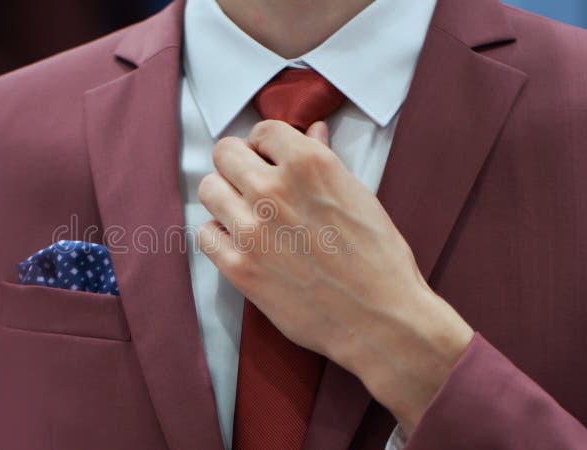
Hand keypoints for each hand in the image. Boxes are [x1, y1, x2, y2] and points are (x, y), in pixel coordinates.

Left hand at [196, 120, 473, 434]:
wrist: (381, 319)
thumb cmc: (379, 258)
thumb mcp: (359, 196)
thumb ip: (326, 159)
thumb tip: (313, 131)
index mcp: (310, 164)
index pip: (262, 130)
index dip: (264, 144)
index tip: (268, 159)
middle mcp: (275, 189)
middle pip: (224, 154)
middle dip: (237, 164)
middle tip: (251, 184)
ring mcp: (252, 229)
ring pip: (208, 190)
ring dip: (224, 198)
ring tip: (244, 214)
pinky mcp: (239, 268)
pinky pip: (205, 235)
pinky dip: (218, 237)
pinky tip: (239, 244)